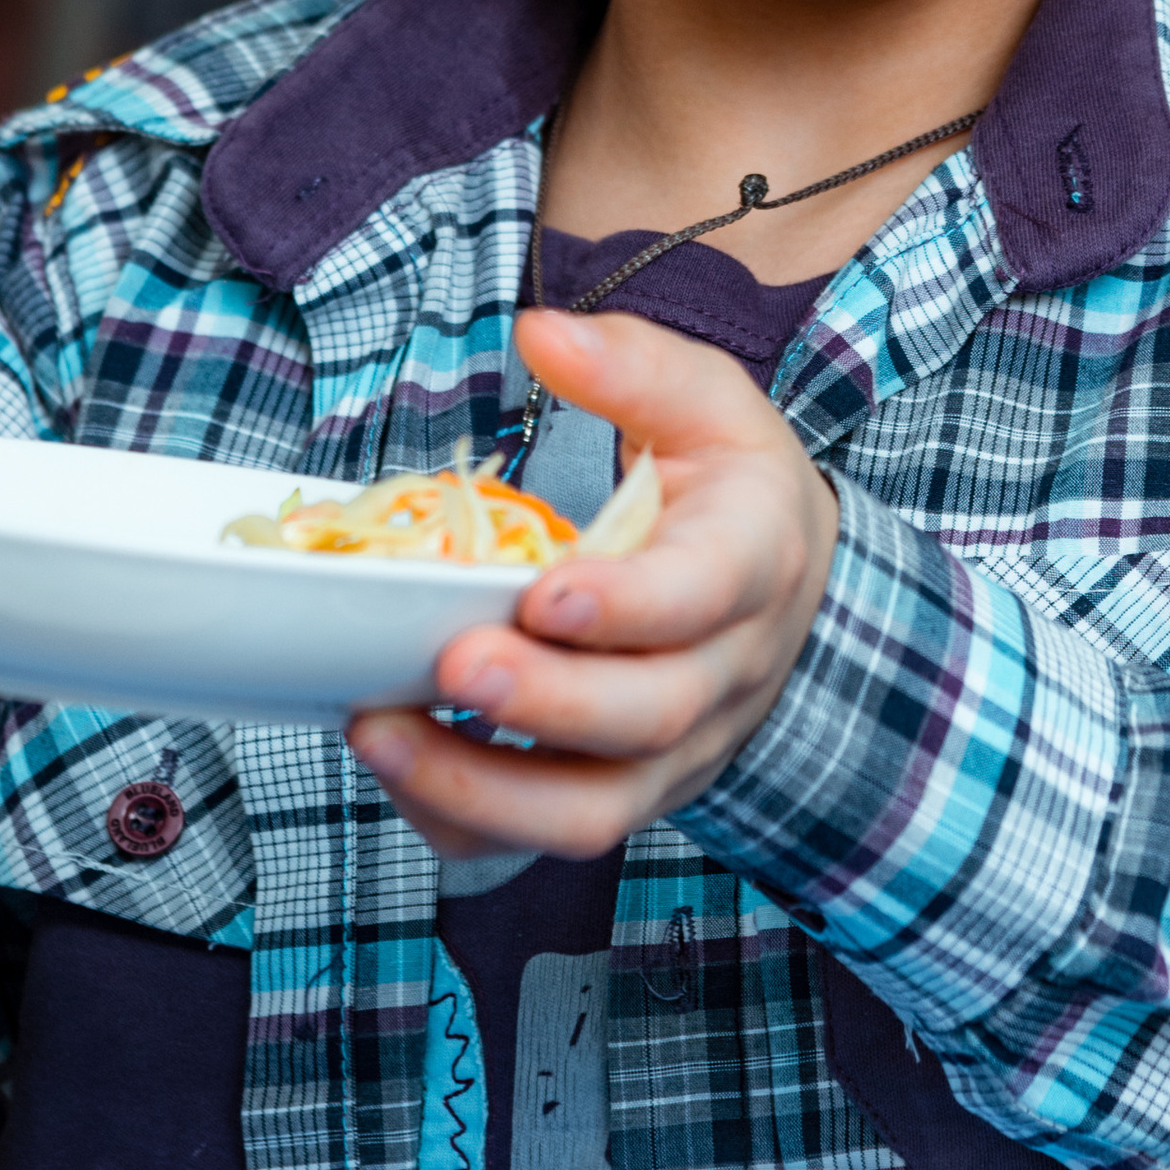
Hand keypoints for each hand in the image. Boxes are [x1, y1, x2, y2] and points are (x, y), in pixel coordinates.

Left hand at [346, 309, 837, 859]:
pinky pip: (540, 839)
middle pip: (646, 718)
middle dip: (544, 702)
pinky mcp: (621, 792)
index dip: (628, 605)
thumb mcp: (707, 404)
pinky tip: (395, 767)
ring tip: (380, 733)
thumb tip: (541, 331)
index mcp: (751, 563)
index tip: (542, 591)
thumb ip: (631, 364)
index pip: (703, 598)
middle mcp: (722, 675)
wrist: (789, 590)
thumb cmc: (731, 489)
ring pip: (593, 809)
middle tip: (451, 663)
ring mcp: (673, 752)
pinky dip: (464, 819)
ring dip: (483, 786)